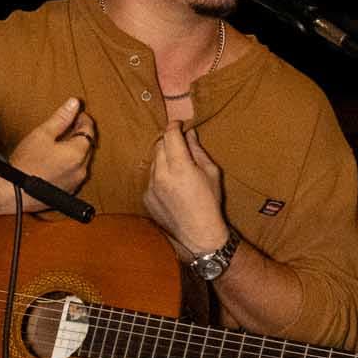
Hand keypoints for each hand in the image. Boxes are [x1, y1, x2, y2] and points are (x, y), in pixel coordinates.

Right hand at [2, 96, 97, 211]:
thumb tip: (74, 103)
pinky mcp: (67, 192)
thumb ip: (61, 118)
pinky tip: (56, 159)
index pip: (89, 131)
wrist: (13, 191)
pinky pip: (74, 172)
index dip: (84, 119)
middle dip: (80, 133)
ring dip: (75, 149)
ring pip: (82, 160)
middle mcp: (81, 170)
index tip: (78, 113)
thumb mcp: (42, 134)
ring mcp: (75, 183)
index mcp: (77, 153)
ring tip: (61, 141)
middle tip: (70, 124)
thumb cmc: (25, 163)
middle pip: (88, 145)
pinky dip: (70, 163)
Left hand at [143, 122, 229, 254]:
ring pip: (153, 161)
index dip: (174, 126)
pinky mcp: (146, 197)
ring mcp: (151, 187)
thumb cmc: (210, 203)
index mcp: (180, 167)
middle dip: (169, 141)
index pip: (170, 135)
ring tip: (179, 168)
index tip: (179, 124)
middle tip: (180, 144)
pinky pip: (151, 178)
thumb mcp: (211, 172)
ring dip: (164, 159)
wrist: (199, 233)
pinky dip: (159, 175)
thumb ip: (197, 150)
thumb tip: (190, 133)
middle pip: (159, 145)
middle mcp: (161, 175)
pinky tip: (173, 186)